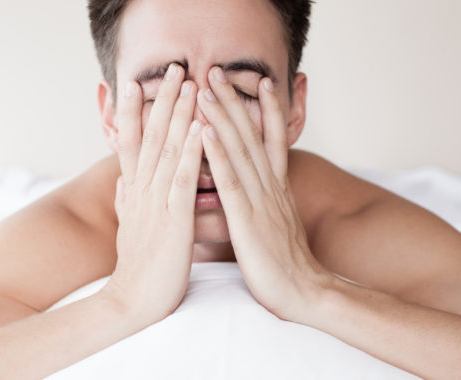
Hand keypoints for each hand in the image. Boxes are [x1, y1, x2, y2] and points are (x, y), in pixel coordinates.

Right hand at [101, 64, 203, 328]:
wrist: (132, 302)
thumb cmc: (136, 265)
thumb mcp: (128, 229)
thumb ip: (126, 202)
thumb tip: (122, 181)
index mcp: (134, 193)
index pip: (131, 143)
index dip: (133, 112)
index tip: (137, 83)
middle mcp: (142, 191)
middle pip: (151, 138)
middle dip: (162, 101)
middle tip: (174, 69)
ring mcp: (157, 204)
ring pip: (167, 152)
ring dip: (178, 116)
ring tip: (188, 86)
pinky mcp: (174, 221)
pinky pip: (183, 181)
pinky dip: (191, 153)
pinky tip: (200, 129)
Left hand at [197, 67, 333, 322]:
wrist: (306, 293)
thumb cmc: (286, 263)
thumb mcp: (279, 224)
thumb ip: (269, 202)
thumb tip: (259, 191)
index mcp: (276, 188)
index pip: (270, 140)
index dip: (264, 109)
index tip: (258, 82)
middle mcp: (270, 186)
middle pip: (251, 135)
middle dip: (233, 101)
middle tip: (216, 70)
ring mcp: (261, 200)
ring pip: (240, 150)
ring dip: (222, 117)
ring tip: (205, 88)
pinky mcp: (248, 220)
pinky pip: (231, 182)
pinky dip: (218, 155)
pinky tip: (205, 133)